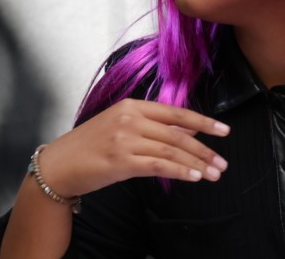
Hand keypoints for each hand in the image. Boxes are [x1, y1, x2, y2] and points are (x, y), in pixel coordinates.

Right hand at [36, 98, 229, 197]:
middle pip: (177, 134)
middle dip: (204, 149)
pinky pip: (159, 166)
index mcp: (130, 106)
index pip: (174, 113)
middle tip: (222, 163)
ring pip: (171, 150)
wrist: (60, 164)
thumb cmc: (89, 146)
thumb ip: (151, 127)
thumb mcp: (119, 127)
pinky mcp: (122, 161)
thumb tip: (187, 132)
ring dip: (196, 164)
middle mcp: (129, 119)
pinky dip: (180, 171)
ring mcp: (125, 139)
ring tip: (213, 174)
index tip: (223, 130)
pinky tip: (194, 177)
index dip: (202, 122)